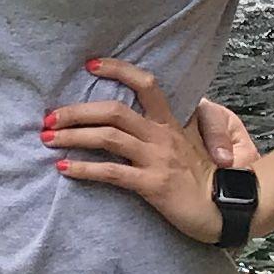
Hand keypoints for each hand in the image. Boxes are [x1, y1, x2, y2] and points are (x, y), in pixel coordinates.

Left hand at [43, 62, 266, 246]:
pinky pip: (113, 172)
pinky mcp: (153, 184)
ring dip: (73, 136)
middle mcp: (162, 135)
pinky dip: (84, 168)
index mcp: (170, 123)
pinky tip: (65, 167)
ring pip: (108, 137)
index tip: (90, 65)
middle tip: (50, 117)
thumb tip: (127, 124)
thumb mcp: (186, 146)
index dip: (118, 70)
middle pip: (114, 110)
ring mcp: (157, 159)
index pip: (145, 84)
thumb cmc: (202, 179)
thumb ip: (160, 132)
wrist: (225, 207)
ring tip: (48, 139)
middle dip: (77, 111)